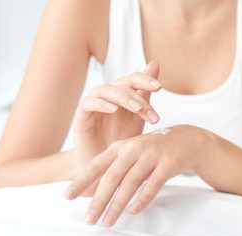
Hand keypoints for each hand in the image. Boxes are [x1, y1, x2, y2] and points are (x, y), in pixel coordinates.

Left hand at [63, 125, 209, 226]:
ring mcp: (151, 155)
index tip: (66, 197)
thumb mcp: (131, 153)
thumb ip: (114, 169)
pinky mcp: (168, 163)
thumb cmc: (153, 150)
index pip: (96, 165)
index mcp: (120, 147)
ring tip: (108, 222)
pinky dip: (143, 198)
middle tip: (89, 220)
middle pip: (111, 177)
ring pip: (131, 182)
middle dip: (98, 200)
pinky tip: (134, 211)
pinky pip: (153, 183)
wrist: (186, 139)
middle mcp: (133, 149)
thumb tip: (91, 191)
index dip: (81, 181)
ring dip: (118, 204)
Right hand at [72, 61, 161, 193]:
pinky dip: (101, 104)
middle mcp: (107, 95)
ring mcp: (93, 103)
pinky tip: (113, 109)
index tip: (160, 87)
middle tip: (152, 113)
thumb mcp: (138, 118)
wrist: (106, 166)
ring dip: (124, 98)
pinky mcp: (81, 115)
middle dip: (139, 98)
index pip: (133, 79)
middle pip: (122, 84)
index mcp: (121, 93)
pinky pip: (88, 103)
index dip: (146, 79)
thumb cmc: (122, 141)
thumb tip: (155, 63)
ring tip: (137, 109)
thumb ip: (145, 94)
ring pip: (106, 90)